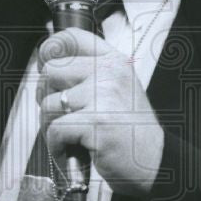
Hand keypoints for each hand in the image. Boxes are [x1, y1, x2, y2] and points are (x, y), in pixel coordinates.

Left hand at [36, 27, 163, 197]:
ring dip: (51, 126)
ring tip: (71, 138)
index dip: (51, 48)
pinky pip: (55, 129)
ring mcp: (104, 95)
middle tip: (61, 115)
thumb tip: (47, 67)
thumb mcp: (116, 91)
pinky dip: (57, 146)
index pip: (73, 37)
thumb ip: (89, 75)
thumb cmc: (131, 133)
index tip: (45, 64)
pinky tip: (74, 151)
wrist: (155, 163)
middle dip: (46, 97)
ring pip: (48, 103)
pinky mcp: (96, 121)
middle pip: (51, 71)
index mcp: (114, 62)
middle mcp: (110, 73)